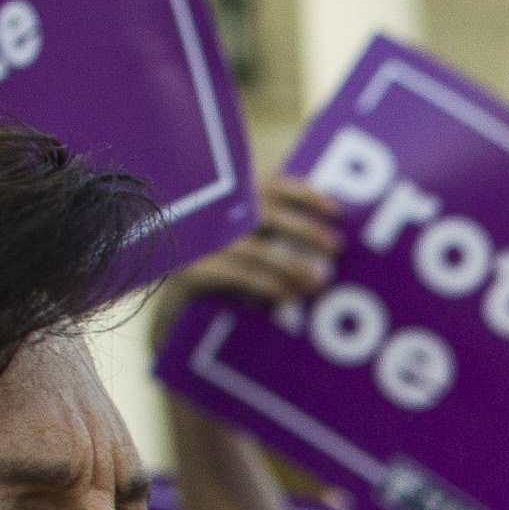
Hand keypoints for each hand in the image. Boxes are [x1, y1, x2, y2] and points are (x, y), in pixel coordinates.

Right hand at [156, 178, 343, 315]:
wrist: (170, 323)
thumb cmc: (218, 288)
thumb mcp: (245, 258)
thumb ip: (273, 242)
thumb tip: (328, 244)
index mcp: (226, 205)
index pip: (267, 186)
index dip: (303, 194)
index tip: (336, 210)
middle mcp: (210, 218)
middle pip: (264, 213)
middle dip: (304, 229)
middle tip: (338, 247)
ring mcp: (197, 244)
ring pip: (253, 247)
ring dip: (291, 264)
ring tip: (320, 282)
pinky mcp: (188, 272)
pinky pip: (235, 274)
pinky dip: (266, 284)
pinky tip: (288, 298)